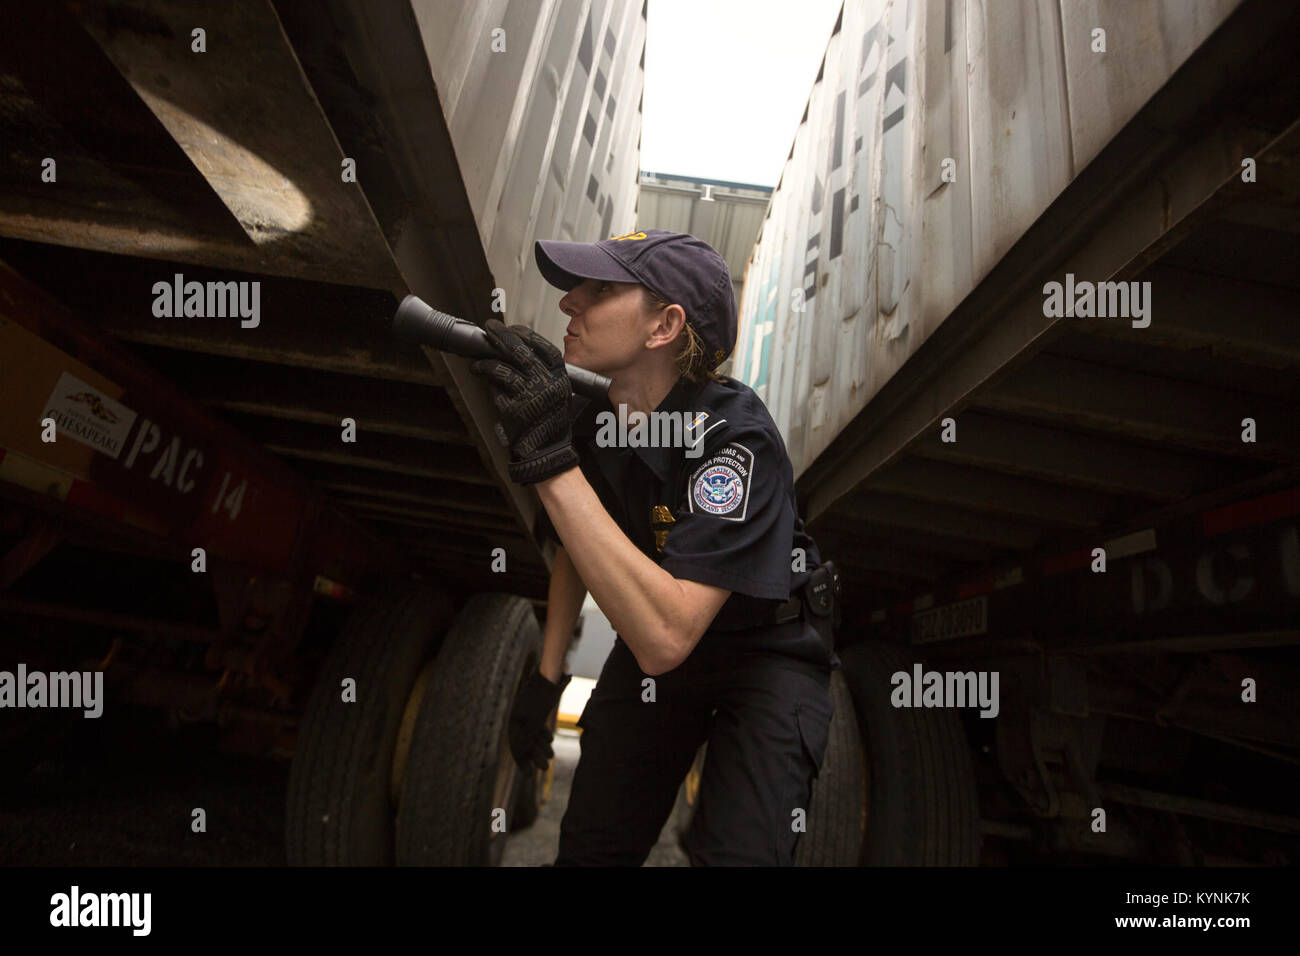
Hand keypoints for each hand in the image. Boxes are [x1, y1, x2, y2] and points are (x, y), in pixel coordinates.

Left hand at [469, 319, 578, 484]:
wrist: (547, 450)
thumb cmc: (549, 420)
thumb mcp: (556, 391)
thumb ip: (541, 371)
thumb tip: (512, 348)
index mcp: (560, 376)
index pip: (543, 346)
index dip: (525, 334)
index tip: (512, 329)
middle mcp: (548, 383)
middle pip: (521, 351)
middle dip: (501, 336)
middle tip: (490, 328)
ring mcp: (531, 395)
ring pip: (503, 368)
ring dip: (486, 361)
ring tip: (478, 361)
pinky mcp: (515, 408)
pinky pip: (496, 388)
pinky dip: (487, 380)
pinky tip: (481, 376)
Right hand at [509, 668, 570, 772]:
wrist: (551, 672)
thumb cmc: (544, 694)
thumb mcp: (537, 717)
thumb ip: (530, 734)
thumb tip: (524, 750)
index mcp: (515, 719)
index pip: (516, 745)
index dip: (521, 761)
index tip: (527, 774)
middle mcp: (519, 717)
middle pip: (525, 741)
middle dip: (534, 756)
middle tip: (544, 769)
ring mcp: (527, 712)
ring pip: (533, 734)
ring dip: (540, 746)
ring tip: (550, 757)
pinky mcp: (537, 707)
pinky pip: (537, 724)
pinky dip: (542, 733)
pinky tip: (549, 741)